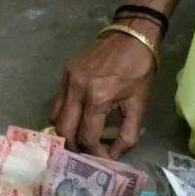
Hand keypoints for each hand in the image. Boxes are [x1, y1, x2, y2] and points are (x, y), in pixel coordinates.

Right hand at [51, 19, 159, 158]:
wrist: (131, 37)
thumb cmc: (139, 70)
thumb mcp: (139, 104)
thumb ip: (128, 134)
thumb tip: (114, 154)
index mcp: (97, 97)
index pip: (87, 137)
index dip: (95, 153)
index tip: (104, 158)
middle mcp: (77, 90)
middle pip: (64, 130)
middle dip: (74, 147)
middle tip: (87, 154)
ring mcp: (68, 80)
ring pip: (55, 117)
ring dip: (66, 132)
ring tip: (80, 138)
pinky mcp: (65, 73)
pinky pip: (58, 102)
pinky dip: (65, 116)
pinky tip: (78, 119)